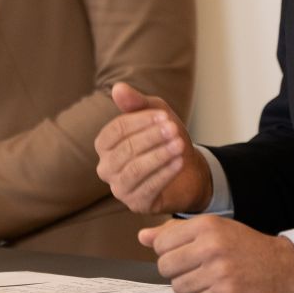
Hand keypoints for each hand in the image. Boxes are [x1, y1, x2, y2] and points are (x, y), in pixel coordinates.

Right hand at [94, 82, 211, 213]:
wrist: (188, 171)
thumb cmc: (166, 139)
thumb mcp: (154, 115)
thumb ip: (136, 102)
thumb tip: (118, 88)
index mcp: (104, 145)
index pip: (116, 130)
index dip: (140, 122)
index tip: (165, 116)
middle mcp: (106, 168)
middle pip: (125, 150)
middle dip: (151, 138)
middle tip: (174, 129)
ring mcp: (119, 188)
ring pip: (135, 170)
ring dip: (159, 156)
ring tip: (179, 145)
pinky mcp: (137, 204)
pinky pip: (148, 188)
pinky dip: (165, 173)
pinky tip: (179, 162)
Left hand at [139, 216, 293, 292]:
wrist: (283, 267)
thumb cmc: (244, 245)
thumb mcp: (213, 228)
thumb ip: (175, 232)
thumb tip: (142, 237)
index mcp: (206, 226)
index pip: (161, 244)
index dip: (168, 251)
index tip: (182, 252)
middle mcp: (211, 248)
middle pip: (165, 267)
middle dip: (175, 270)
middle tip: (194, 267)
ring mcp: (219, 273)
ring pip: (178, 287)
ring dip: (188, 286)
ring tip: (207, 277)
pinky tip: (217, 288)